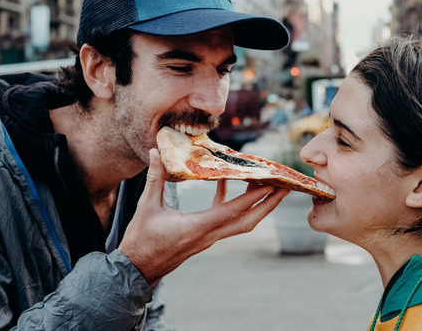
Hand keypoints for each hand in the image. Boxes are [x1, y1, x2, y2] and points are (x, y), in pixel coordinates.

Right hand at [118, 148, 288, 285]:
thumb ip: (155, 178)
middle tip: (284, 187)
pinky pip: (223, 219)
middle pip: (247, 221)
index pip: (233, 211)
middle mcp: (208, 235)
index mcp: (198, 228)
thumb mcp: (147, 207)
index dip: (254, 197)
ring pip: (239, 222)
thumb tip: (155, 152)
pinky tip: (223, 183)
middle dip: (268, 205)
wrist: (136, 268)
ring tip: (265, 183)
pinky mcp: (202, 236)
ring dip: (254, 204)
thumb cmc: (141, 240)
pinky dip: (229, 202)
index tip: (272, 184)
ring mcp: (207, 238)